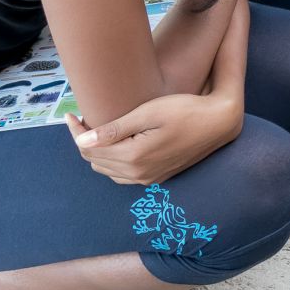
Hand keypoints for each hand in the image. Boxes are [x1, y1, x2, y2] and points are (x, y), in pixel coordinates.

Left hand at [65, 94, 242, 186]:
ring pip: (107, 170)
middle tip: (84, 118)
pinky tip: (117, 143)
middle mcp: (138, 173)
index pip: (90, 149)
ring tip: (98, 129)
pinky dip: (112, 161)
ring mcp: (148, 178)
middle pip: (95, 161)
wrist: (218, 123)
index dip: (76, 131)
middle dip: (85, 141)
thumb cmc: (184, 110)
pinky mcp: (157, 177)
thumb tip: (82, 141)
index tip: (71, 113)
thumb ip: (115, 129)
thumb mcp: (148, 113)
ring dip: (97, 152)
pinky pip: (123, 175)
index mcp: (133, 157)